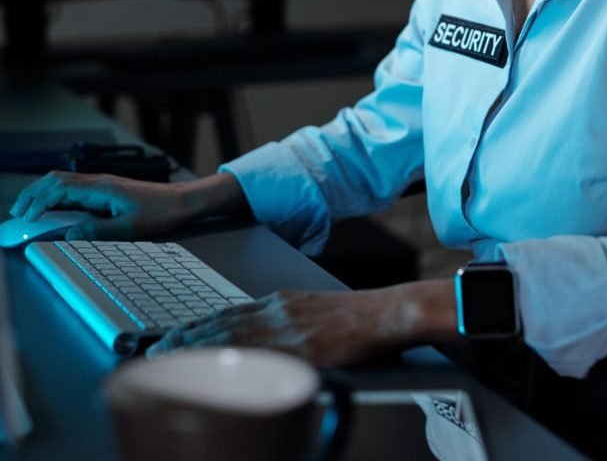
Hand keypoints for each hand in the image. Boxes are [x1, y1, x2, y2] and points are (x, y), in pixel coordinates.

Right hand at [9, 171, 194, 240]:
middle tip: (16, 213)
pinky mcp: (107, 191)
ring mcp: (103, 185)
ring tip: (27, 211)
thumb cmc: (159, 213)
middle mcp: (99, 182)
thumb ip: (98, 231)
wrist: (181, 201)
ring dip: (43, 194)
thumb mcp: (129, 228)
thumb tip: (69, 234)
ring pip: (64, 183)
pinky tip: (52, 210)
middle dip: (33, 194)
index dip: (39, 201)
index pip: (60, 188)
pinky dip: (57, 198)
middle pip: (56, 180)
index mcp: (102, 187)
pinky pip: (75, 190)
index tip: (25, 218)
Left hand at [147, 281, 458, 365]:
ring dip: (198, 346)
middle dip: (188, 336)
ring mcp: (288, 328)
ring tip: (171, 355)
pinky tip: (214, 367)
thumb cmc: (355, 315)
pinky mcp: (302, 347)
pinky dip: (232, 360)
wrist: (385, 312)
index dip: (198, 324)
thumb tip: (265, 339)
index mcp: (280, 301)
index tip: (174, 333)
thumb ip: (287, 320)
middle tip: (158, 348)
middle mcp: (278, 310)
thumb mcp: (313, 309)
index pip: (229, 312)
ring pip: (233, 336)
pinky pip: (260, 354)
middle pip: (224, 323)